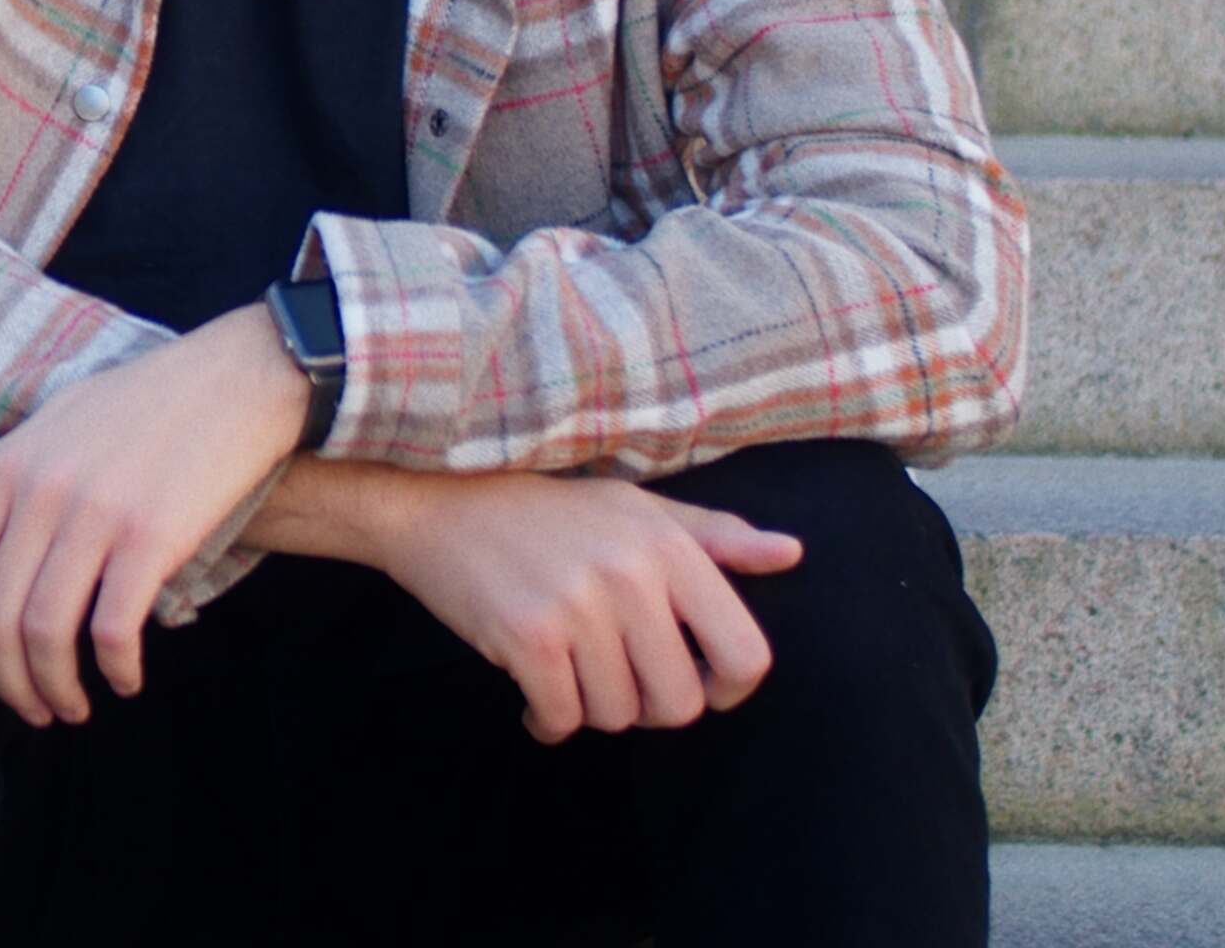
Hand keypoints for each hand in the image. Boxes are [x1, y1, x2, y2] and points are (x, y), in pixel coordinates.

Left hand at [0, 303, 305, 727]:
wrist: (233, 379)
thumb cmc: (139, 403)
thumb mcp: (46, 424)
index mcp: (6, 471)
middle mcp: (39, 494)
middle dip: (7, 682)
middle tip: (31, 711)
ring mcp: (94, 516)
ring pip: (46, 632)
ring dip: (55, 689)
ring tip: (73, 709)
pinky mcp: (151, 537)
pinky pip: (112, 628)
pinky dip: (114, 669)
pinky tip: (125, 680)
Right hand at [364, 471, 801, 741]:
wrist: (433, 504)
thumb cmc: (541, 510)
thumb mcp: (634, 507)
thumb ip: (715, 536)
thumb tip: (792, 553)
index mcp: (670, 547)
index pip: (745, 654)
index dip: (726, 688)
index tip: (692, 681)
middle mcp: (631, 577)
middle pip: (679, 703)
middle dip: (646, 706)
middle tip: (612, 679)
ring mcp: (578, 609)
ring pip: (617, 715)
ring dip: (590, 708)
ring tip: (566, 673)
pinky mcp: (526, 637)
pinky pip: (562, 718)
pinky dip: (546, 721)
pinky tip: (532, 696)